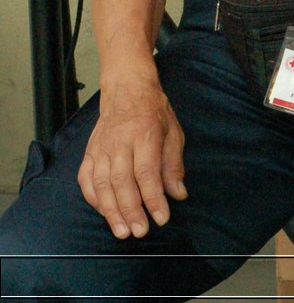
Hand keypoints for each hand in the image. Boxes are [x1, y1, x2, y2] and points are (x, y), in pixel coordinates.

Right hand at [77, 72, 186, 238]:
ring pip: (101, 185)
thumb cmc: (154, 112)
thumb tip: (178, 194)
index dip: (154, 198)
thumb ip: (174, 164)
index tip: (161, 218)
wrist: (126, 90)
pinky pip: (86, 181)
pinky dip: (94, 199)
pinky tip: (104, 212)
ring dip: (111, 211)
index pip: (147, 173)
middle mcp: (119, 143)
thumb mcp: (174, 132)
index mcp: (144, 135)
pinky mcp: (89, 154)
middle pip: (122, 182)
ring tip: (122, 231)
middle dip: (131, 211)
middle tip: (140, 231)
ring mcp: (100, 149)